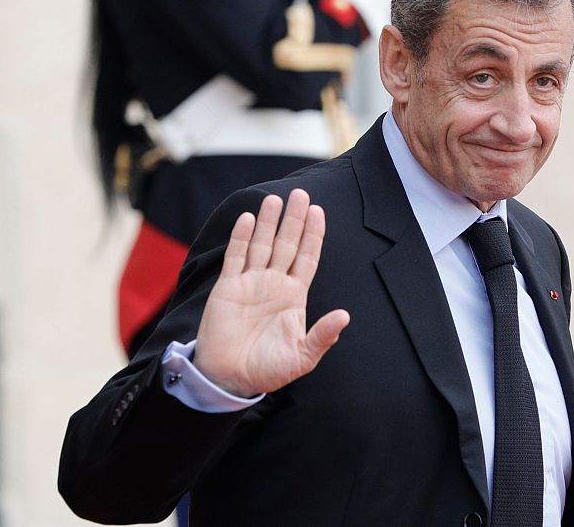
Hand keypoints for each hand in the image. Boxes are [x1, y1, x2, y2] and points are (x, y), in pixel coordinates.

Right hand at [193, 189, 349, 397]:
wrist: (230, 379)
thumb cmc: (268, 369)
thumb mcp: (302, 356)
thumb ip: (323, 336)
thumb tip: (345, 316)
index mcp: (295, 296)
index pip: (307, 257)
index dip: (314, 235)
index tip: (319, 211)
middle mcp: (274, 284)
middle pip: (287, 244)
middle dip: (294, 219)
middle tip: (301, 193)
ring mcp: (250, 284)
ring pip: (261, 245)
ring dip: (268, 222)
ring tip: (275, 198)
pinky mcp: (228, 288)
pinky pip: (236, 258)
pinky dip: (241, 238)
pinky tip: (247, 219)